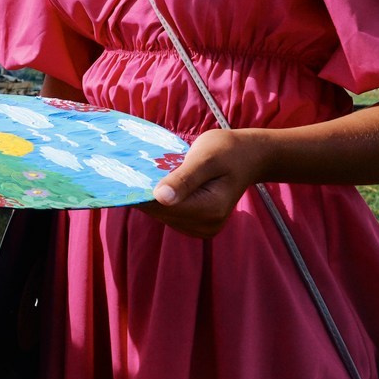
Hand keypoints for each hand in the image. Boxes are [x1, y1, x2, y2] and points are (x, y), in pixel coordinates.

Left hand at [146, 128, 267, 239]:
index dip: (143, 189)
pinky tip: (165, 181)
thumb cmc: (227, 150)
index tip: (130, 171)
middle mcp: (206, 225)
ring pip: (161, 214)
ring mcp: (202, 228)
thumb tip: (161, 198)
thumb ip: (184, 178)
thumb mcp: (206, 158)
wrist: (248, 156)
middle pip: (160, 212)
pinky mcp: (196, 225)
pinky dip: (162, 199)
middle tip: (142, 166)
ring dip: (154, 195)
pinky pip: (169, 213)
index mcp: (210, 210)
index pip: (162, 206)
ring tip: (158, 171)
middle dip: (148, 191)